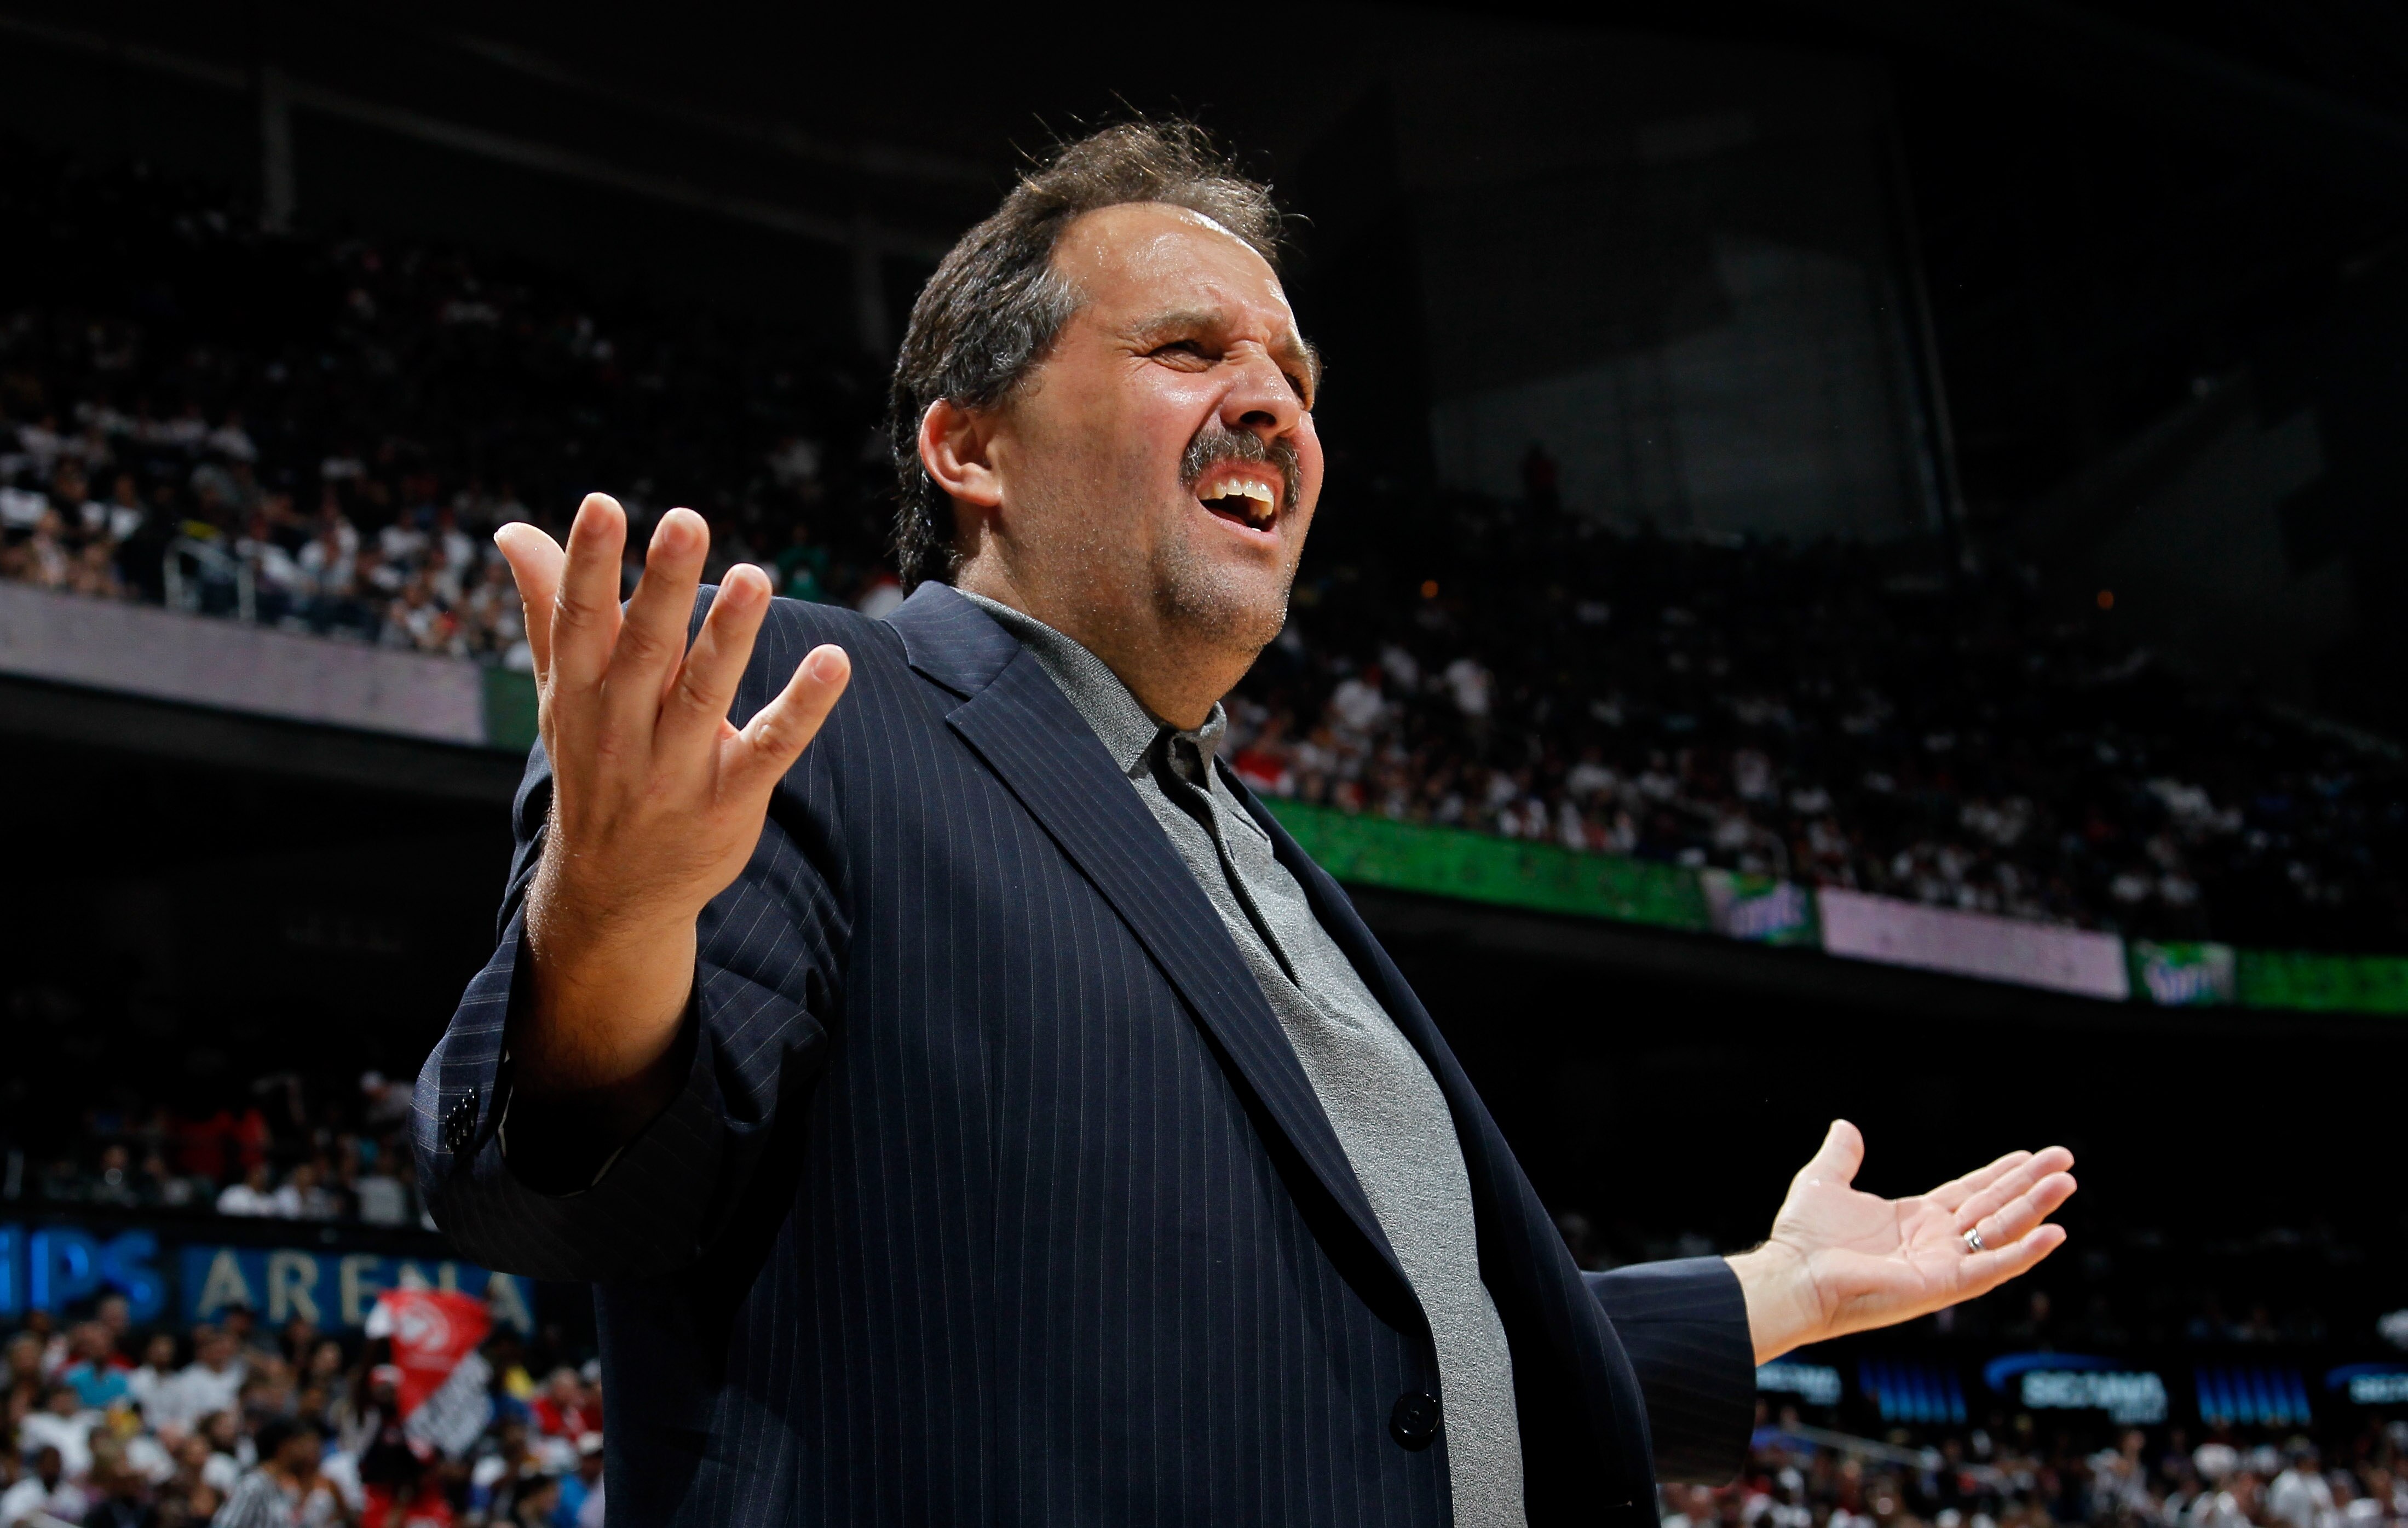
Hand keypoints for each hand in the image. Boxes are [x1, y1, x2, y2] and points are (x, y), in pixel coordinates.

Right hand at [493, 495, 850, 1116]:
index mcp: (581, 692)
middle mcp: (623, 726)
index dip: (587, 563)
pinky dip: (802, 707)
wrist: (612, 891)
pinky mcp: (729, 798)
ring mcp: (676, 766)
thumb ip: (550, 609)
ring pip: (703, 692)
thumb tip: (514, 531)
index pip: (581, 619)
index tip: (601, 504)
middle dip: (663, 585)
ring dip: (727, 635)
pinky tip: (832, 662)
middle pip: (645, 647)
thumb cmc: (594, 767)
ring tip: (753, 576)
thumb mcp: (563, 695)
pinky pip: (769, 747)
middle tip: (685, 519)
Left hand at [1726, 1120, 2074, 1362]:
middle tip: (2064, 1161)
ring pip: (2002, 1232)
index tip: (2029, 1156)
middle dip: (2030, 1185)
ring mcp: (1943, 1264)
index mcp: (1915, 1219)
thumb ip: (1842, 1156)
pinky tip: (2054, 1233)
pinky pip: (1993, 1267)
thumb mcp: (1825, 1182)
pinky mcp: (1943, 1284)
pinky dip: (2025, 1252)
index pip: (1970, 1192)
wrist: (1792, 1274)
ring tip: (2066, 1183)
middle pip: (1995, 1208)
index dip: (2000, 1174)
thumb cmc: (1803, 1238)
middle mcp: (1935, 1241)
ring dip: (2036, 1208)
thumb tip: (1845, 1126)